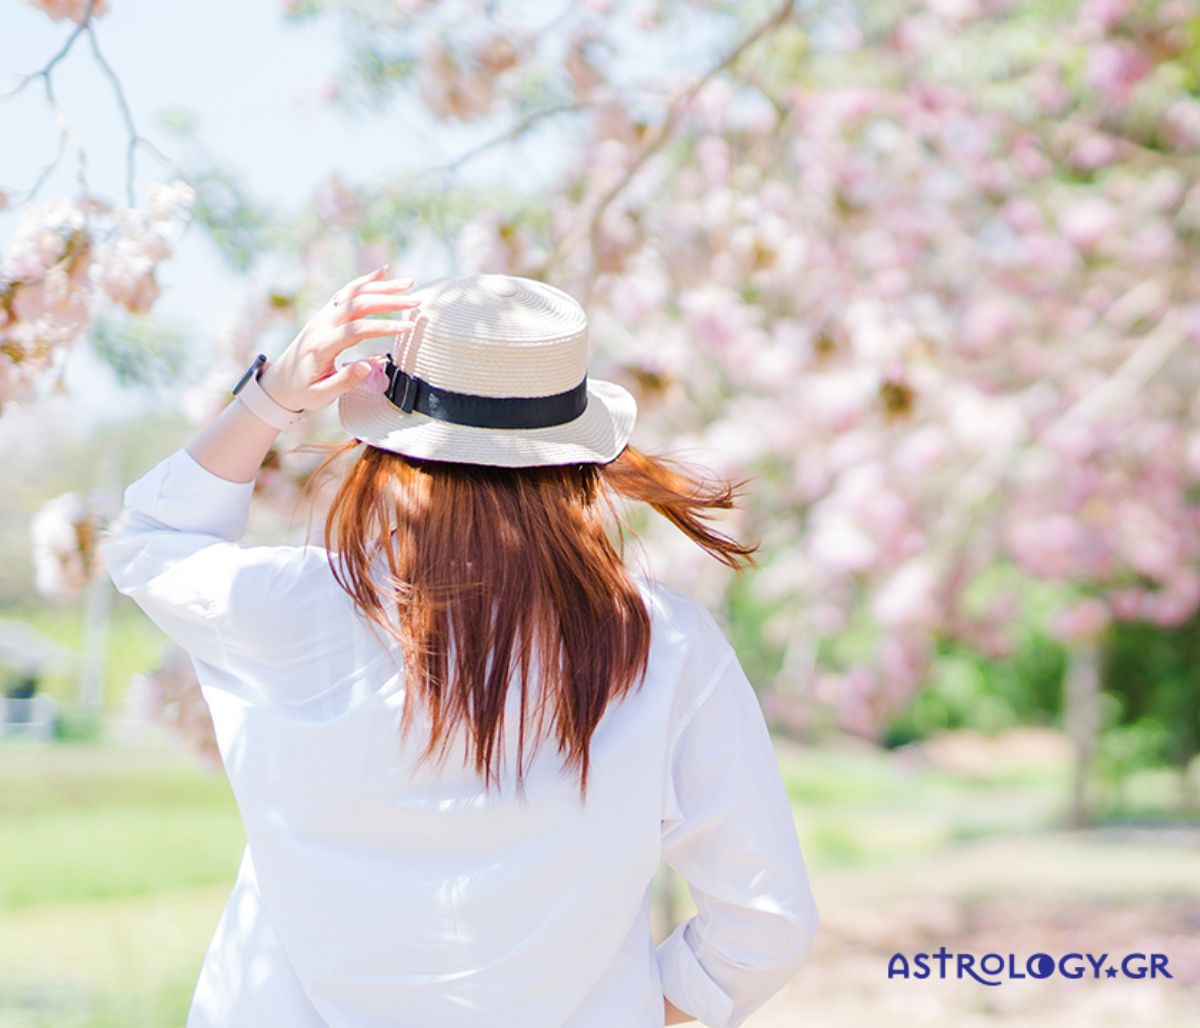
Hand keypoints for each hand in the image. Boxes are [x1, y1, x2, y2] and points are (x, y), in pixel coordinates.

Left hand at [257, 265, 419, 412]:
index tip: (408, 327)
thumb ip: (345, 380)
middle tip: (415, 302)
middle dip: (388, 301)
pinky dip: (365, 281)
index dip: (383, 327)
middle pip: (357, 305)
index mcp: (321, 345)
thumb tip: (368, 365)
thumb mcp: (322, 395)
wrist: (280, 380)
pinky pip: (346, 292)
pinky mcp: (326, 313)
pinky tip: (383, 272)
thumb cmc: (303, 391)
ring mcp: (323, 316)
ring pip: (353, 294)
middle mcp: (321, 325)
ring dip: (381, 287)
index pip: (356, 330)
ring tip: (408, 283)